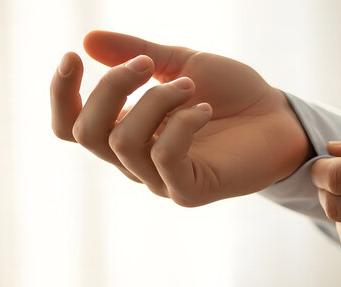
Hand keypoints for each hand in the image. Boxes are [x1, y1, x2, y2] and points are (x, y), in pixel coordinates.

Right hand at [51, 30, 309, 205]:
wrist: (278, 117)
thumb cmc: (232, 93)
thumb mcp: (182, 62)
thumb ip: (137, 54)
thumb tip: (88, 41)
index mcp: (128, 130)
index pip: (72, 126)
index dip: (61, 94)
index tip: (73, 56)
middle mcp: (137, 160)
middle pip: (89, 134)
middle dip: (111, 88)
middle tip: (149, 63)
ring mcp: (161, 179)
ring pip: (125, 143)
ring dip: (155, 102)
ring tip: (190, 85)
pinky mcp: (190, 190)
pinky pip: (165, 159)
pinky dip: (180, 125)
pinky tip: (204, 109)